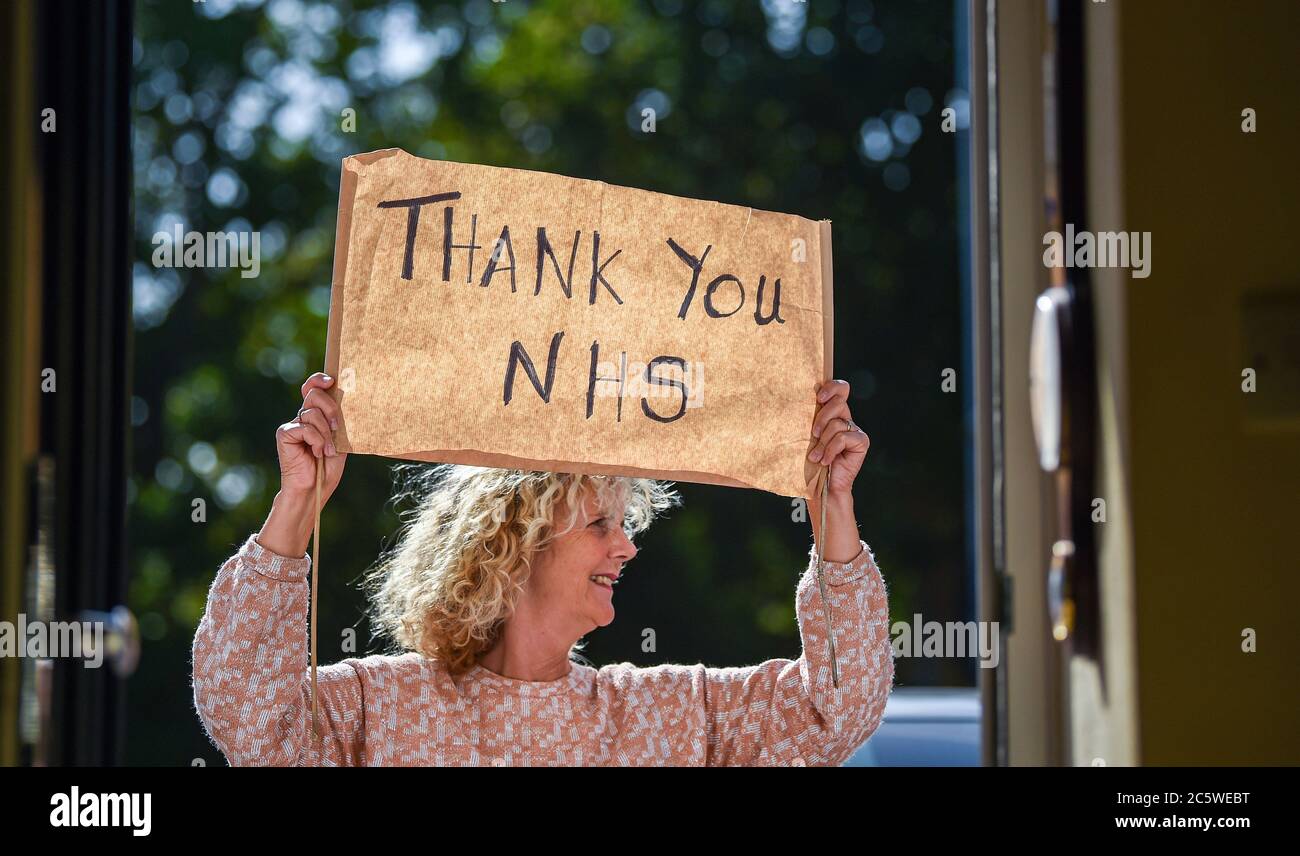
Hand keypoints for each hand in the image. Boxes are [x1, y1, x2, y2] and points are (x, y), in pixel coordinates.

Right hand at [259, 373, 347, 557]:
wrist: (315, 487)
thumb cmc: (328, 466)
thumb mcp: (340, 439)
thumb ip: (338, 419)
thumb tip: (343, 397)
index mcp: (316, 416)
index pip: (312, 388)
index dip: (318, 380)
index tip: (330, 380)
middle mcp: (302, 417)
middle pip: (314, 395)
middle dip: (331, 409)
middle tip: (337, 427)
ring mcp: (292, 425)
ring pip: (312, 413)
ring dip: (325, 434)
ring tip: (327, 451)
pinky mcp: (284, 433)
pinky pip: (305, 428)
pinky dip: (317, 441)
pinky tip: (317, 453)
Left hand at [808, 379, 869, 498]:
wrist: (821, 487)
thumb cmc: (809, 462)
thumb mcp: (806, 437)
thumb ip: (807, 419)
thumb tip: (796, 401)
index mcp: (832, 413)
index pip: (840, 389)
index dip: (832, 387)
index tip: (818, 397)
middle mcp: (845, 419)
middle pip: (839, 402)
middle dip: (822, 417)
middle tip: (813, 434)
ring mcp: (854, 430)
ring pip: (837, 423)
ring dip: (822, 442)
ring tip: (815, 456)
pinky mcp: (861, 442)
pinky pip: (843, 438)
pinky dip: (830, 450)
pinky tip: (825, 461)